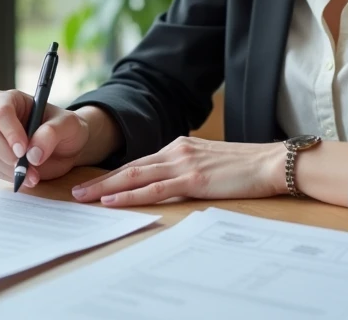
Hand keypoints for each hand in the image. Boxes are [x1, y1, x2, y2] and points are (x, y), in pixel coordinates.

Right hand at [0, 90, 89, 187]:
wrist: (66, 147)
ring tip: (35, 175)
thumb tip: (32, 154)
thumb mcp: (68, 125)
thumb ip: (51, 134)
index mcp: (12, 99)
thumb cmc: (66, 128)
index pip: (2, 112)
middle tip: (30, 168)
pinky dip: (10, 176)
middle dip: (8, 154)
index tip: (23, 150)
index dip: (10, 132)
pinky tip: (27, 176)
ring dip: (11, 169)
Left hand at [70, 136, 286, 206]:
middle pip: (130, 167)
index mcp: (181, 146)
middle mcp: (177, 151)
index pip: (140, 162)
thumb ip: (188, 169)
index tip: (94, 182)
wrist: (272, 162)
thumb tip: (171, 183)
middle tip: (75, 190)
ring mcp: (183, 164)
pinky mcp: (192, 180)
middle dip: (100, 180)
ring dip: (105, 187)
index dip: (114, 173)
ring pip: (135, 176)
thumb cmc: (246, 167)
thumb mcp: (211, 163)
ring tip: (83, 196)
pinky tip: (112, 200)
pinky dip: (129, 195)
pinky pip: (154, 189)